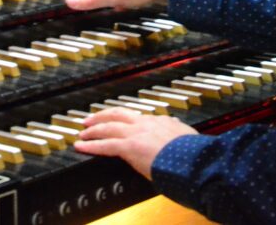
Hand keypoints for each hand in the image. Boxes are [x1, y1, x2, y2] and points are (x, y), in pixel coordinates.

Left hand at [74, 107, 196, 178]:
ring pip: (108, 127)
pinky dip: (91, 145)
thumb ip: (178, 131)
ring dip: (92, 130)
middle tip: (89, 120)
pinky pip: (105, 145)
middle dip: (101, 116)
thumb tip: (178, 127)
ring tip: (82, 134)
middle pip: (117, 114)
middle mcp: (145, 123)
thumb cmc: (193, 153)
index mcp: (159, 121)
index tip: (115, 119)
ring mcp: (136, 134)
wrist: (194, 160)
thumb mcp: (187, 136)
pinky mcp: (129, 147)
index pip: (136, 116)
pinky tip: (81, 146)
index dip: (122, 118)